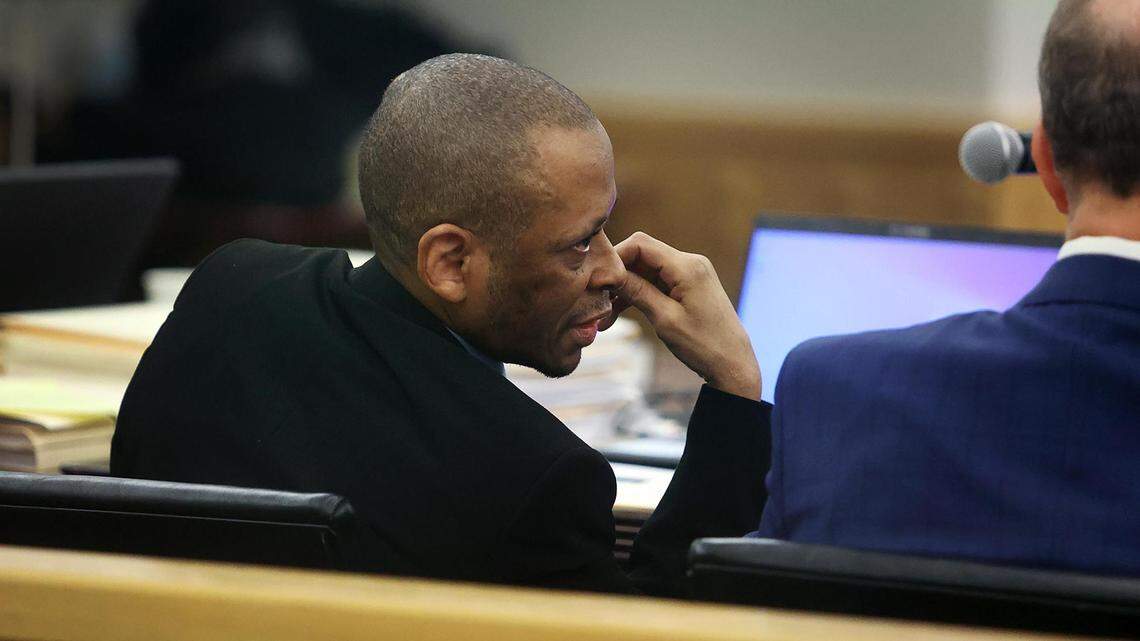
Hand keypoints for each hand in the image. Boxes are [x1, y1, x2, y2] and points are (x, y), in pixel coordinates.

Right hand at [602, 232, 760, 400]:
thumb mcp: (664, 319)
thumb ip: (637, 291)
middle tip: (597, 300)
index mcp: (687, 266)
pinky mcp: (688, 286)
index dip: (615, 257)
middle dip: (618, 275)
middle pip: (642, 255)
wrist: (733, 364)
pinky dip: (639, 295)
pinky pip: (656, 282)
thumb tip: (608, 273)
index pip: (641, 244)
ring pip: (646, 271)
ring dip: (625, 289)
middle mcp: (690, 262)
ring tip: (606, 318)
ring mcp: (690, 273)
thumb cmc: (703, 345)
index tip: (596, 280)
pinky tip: (619, 315)